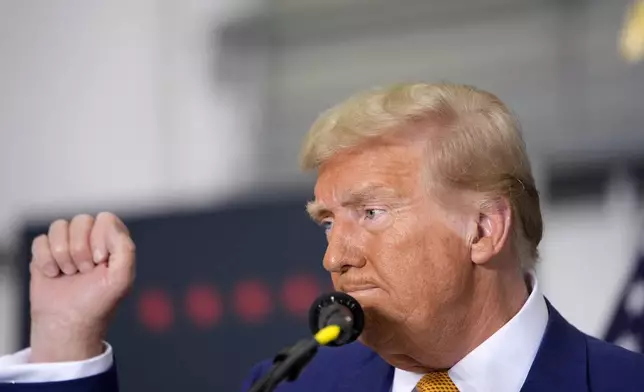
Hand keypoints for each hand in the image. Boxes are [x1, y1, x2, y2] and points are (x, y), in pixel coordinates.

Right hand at [28, 212, 135, 362]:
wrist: (67, 324)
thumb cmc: (98, 303)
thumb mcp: (122, 278)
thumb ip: (125, 248)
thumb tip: (108, 224)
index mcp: (113, 242)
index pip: (105, 219)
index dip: (100, 238)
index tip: (100, 262)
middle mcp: (91, 239)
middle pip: (81, 220)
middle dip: (80, 249)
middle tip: (84, 271)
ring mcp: (68, 245)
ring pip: (59, 226)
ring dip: (63, 255)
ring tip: (69, 274)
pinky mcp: (46, 253)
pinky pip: (41, 240)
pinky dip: (45, 260)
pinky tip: (53, 275)